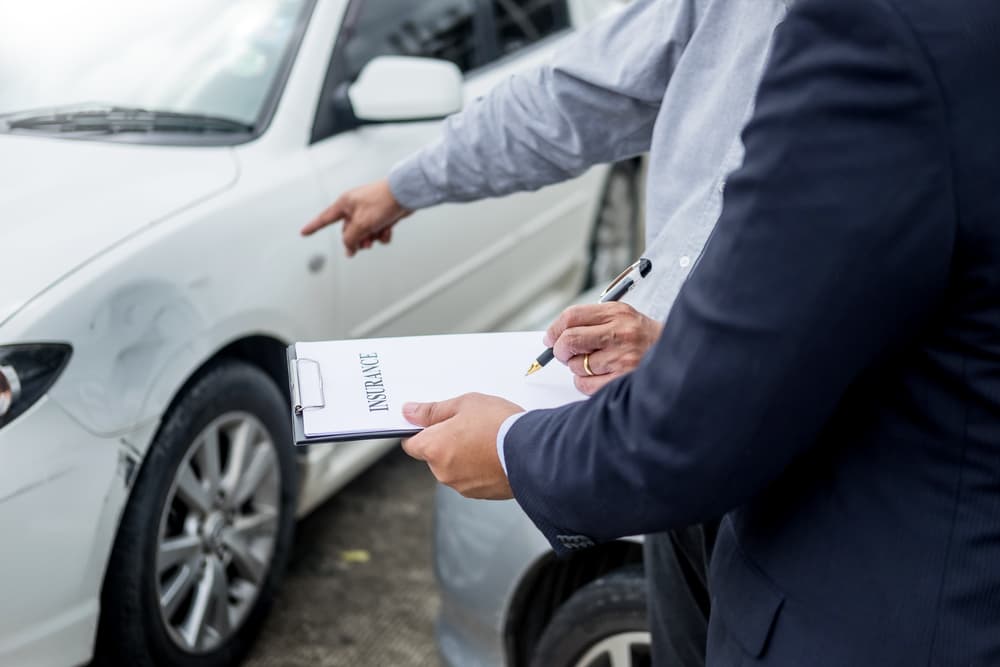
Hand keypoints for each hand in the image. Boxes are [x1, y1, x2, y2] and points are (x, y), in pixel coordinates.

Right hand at [301, 179, 411, 256]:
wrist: (406, 194)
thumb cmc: (382, 202)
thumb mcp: (361, 224)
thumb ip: (350, 239)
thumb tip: (349, 249)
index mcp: (345, 204)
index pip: (324, 218)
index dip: (313, 227)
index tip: (303, 233)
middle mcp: (355, 207)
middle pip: (348, 231)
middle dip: (357, 240)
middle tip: (365, 245)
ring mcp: (369, 211)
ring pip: (364, 233)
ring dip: (371, 238)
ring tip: (377, 237)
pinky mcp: (382, 215)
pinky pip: (377, 230)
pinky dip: (382, 233)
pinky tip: (388, 231)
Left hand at [401, 393, 523, 499]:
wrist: (533, 452)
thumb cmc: (499, 425)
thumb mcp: (464, 404)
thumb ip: (433, 410)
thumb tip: (410, 412)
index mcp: (434, 449)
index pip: (411, 444)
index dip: (420, 431)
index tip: (431, 422)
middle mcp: (443, 472)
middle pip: (435, 456)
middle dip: (447, 442)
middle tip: (469, 425)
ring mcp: (462, 486)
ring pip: (455, 467)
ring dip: (464, 455)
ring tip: (486, 438)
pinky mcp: (482, 494)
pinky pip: (473, 478)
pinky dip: (479, 468)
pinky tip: (495, 452)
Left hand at [545, 302, 662, 394]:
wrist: (676, 356)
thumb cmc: (644, 339)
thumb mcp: (623, 318)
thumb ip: (592, 322)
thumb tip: (556, 336)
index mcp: (617, 313)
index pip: (572, 316)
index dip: (555, 329)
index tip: (550, 338)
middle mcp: (620, 333)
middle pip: (569, 340)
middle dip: (560, 350)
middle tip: (564, 354)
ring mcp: (621, 358)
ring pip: (575, 365)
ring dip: (577, 368)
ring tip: (596, 365)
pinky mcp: (622, 380)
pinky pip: (584, 384)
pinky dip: (585, 383)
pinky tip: (600, 377)